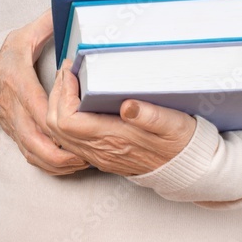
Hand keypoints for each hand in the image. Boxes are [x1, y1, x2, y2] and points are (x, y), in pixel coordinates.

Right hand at [0, 9, 90, 174]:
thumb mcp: (25, 34)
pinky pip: (30, 156)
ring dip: (58, 161)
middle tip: (89, 151)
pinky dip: (49, 164)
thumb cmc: (9, 53)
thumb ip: (46, 23)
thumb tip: (64, 6)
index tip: (77, 126)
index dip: (54, 118)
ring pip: (32, 151)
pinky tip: (70, 164)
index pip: (34, 102)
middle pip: (33, 136)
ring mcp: (10, 123)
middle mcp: (10, 105)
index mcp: (15, 79)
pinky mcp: (13, 134)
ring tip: (84, 160)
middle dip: (61, 149)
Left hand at [46, 57, 197, 175]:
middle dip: (55, 95)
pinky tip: (77, 100)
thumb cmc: (180, 143)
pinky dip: (65, 116)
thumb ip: (150, 116)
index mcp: (113, 139)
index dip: (63, 94)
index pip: (67, 121)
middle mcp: (99, 150)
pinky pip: (69, 138)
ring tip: (70, 83)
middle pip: (55, 126)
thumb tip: (128, 105)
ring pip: (59, 134)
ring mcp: (97, 154)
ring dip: (58, 106)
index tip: (72, 72)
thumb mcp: (173, 124)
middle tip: (68, 72)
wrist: (187, 168)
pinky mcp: (100, 155)